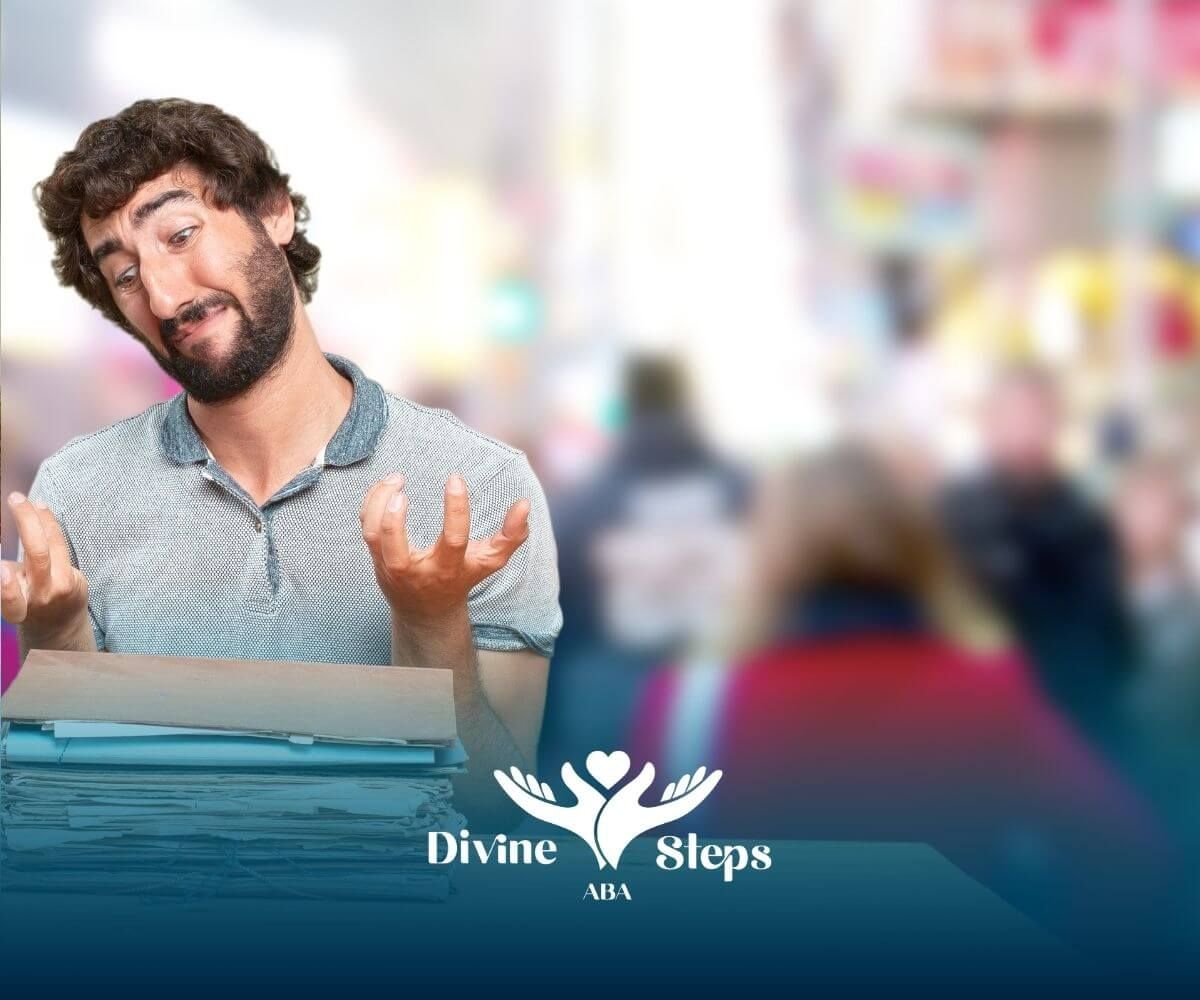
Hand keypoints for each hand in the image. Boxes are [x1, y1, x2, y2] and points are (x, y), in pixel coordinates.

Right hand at [2, 493, 89, 639]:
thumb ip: (8, 576)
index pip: (12, 601)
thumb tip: (4, 561)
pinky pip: (62, 547)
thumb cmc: (26, 604)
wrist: (60, 625)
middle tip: (15, 498)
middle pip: (39, 554)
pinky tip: (42, 511)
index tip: (2, 569)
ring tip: (32, 501)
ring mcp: (65, 587)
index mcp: (17, 609)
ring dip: (43, 518)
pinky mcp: (79, 580)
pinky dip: (50, 527)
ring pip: (55, 544)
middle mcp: (43, 597)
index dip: (7, 588)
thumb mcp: (12, 597)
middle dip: (27, 521)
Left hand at [360, 473, 529, 625]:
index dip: (455, 509)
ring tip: (397, 478)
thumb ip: (512, 536)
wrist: (425, 610)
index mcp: (448, 568)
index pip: (453, 540)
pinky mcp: (376, 558)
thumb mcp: (490, 561)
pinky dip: (372, 503)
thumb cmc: (461, 578)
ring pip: (373, 536)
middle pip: (394, 548)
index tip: (455, 478)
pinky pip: (366, 528)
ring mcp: (392, 565)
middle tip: (402, 487)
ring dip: (378, 504)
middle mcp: (416, 570)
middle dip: (393, 519)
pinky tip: (387, 486)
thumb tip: (524, 503)